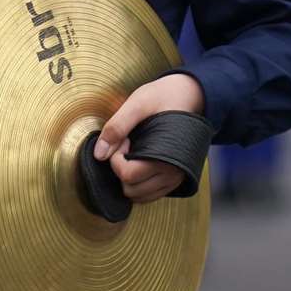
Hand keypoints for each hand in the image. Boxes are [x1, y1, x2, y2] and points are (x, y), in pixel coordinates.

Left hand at [93, 74, 205, 203]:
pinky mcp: (174, 179)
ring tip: (135, 153)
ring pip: (139, 196)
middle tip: (128, 144)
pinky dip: (138, 184)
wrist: (191, 94)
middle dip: (121, 168)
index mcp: (165, 157)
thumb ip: (117, 126)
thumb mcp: (138, 103)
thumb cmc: (165, 96)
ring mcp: (174, 178)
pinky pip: (149, 194)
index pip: (127, 175)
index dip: (116, 156)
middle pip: (131, 189)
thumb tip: (99, 155)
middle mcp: (172, 173)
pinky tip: (140, 162)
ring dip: (129, 178)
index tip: (125, 138)